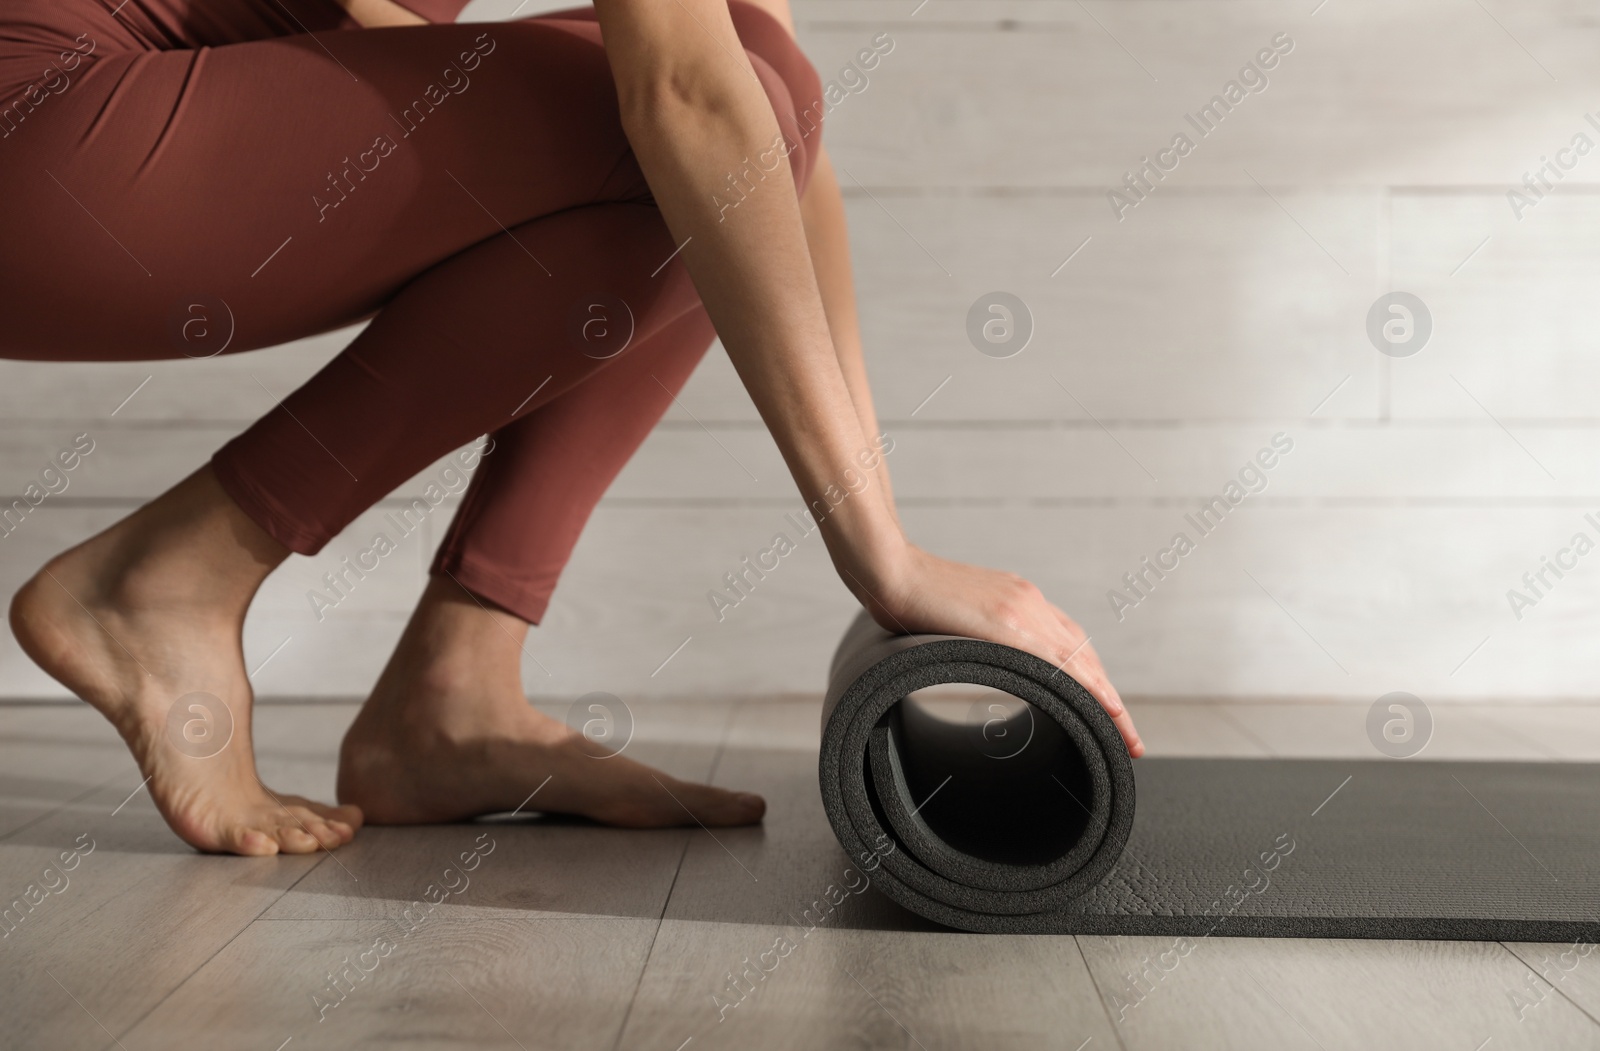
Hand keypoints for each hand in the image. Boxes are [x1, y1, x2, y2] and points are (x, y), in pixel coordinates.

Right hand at [847, 543, 1142, 757]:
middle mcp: (1030, 602)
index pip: (1070, 644)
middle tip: (1130, 737)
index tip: (1108, 708)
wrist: (890, 570)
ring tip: (1124, 734)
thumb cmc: (912, 596)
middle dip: (1111, 698)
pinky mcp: (1007, 621)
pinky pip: (1056, 659)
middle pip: (1086, 656)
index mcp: (1021, 600)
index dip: (1093, 679)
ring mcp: (1022, 609)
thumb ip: (980, 635)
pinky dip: (1084, 685)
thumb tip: (982, 662)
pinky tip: (1099, 706)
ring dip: (1107, 699)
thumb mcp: (959, 617)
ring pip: (1080, 660)